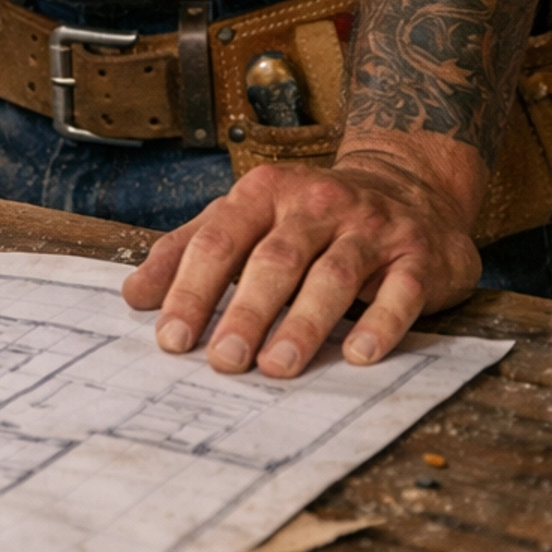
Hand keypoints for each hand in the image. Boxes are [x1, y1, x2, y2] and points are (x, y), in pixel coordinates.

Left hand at [121, 146, 480, 375]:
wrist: (410, 185)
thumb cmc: (313, 216)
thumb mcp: (249, 218)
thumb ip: (192, 250)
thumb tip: (135, 295)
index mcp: (267, 192)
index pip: (221, 238)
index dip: (193, 288)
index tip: (171, 337)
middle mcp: (318, 203)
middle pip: (276, 258)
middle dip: (246, 310)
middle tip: (223, 360)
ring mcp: (371, 227)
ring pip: (333, 274)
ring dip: (305, 322)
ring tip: (278, 365)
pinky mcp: (417, 256)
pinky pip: (401, 290)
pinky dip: (381, 322)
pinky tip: (359, 354)